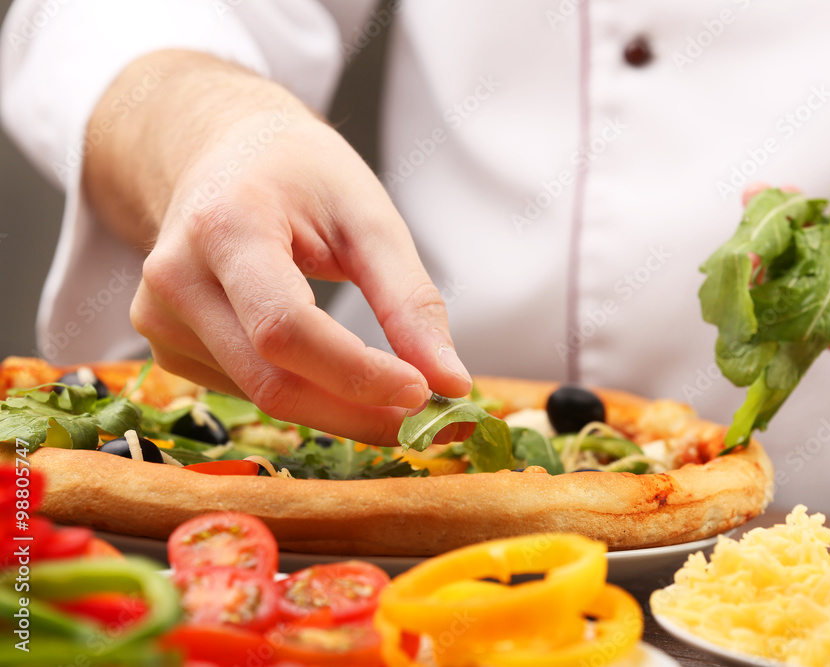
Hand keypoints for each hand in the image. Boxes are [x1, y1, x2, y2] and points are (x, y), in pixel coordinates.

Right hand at [84, 51, 472, 444]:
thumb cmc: (300, 175)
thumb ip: (411, 301)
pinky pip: (245, 392)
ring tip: (391, 392)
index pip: (286, 328)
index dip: (357, 373)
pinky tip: (334, 374)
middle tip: (424, 420)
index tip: (424, 393)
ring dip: (338, 411)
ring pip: (261, 398)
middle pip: (271, 381)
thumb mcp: (369, 218)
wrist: (223, 154)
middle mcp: (176, 277)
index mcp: (225, 226)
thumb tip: (451, 383)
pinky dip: (304, 395)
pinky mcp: (164, 345)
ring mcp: (158, 317)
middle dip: (357, 412)